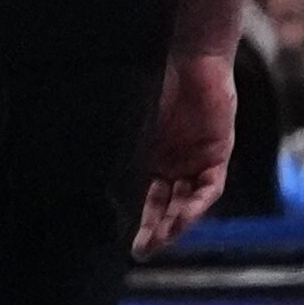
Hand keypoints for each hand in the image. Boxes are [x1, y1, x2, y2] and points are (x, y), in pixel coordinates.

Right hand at [138, 46, 238, 254]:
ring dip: (174, 223)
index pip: (140, 195)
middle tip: (138, 249)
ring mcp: (194, 159)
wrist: (185, 54)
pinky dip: (196, 205)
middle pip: (162, 204)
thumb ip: (120, 151)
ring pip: (185, 201)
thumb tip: (87, 180)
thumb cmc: (151, 80)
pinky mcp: (216, 154)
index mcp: (146, 155)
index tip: (118, 238)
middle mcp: (170, 162)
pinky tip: (183, 218)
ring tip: (158, 241)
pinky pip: (209, 188)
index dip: (132, 217)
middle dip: (152, 229)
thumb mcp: (129, 123)